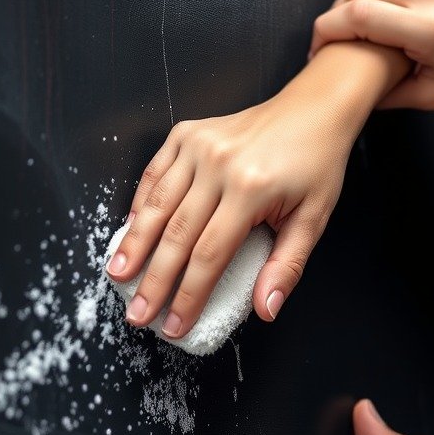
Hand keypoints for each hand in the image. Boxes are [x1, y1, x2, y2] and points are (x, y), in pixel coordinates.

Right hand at [107, 42, 408, 337]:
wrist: (313, 108)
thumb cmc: (315, 165)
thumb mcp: (313, 219)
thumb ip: (287, 267)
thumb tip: (264, 310)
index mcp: (251, 189)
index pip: (210, 256)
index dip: (188, 296)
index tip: (175, 326)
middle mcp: (218, 165)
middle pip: (176, 234)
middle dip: (153, 281)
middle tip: (137, 314)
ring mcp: (198, 145)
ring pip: (156, 204)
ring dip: (133, 244)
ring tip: (117, 276)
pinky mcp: (186, 134)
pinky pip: (154, 173)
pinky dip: (139, 204)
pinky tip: (129, 233)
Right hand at [309, 0, 433, 109]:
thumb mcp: (429, 97)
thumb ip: (381, 91)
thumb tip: (344, 82)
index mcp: (429, 27)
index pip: (356, 16)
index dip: (326, 32)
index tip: (319, 49)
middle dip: (339, 17)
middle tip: (342, 42)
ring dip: (359, 1)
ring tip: (368, 27)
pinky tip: (391, 6)